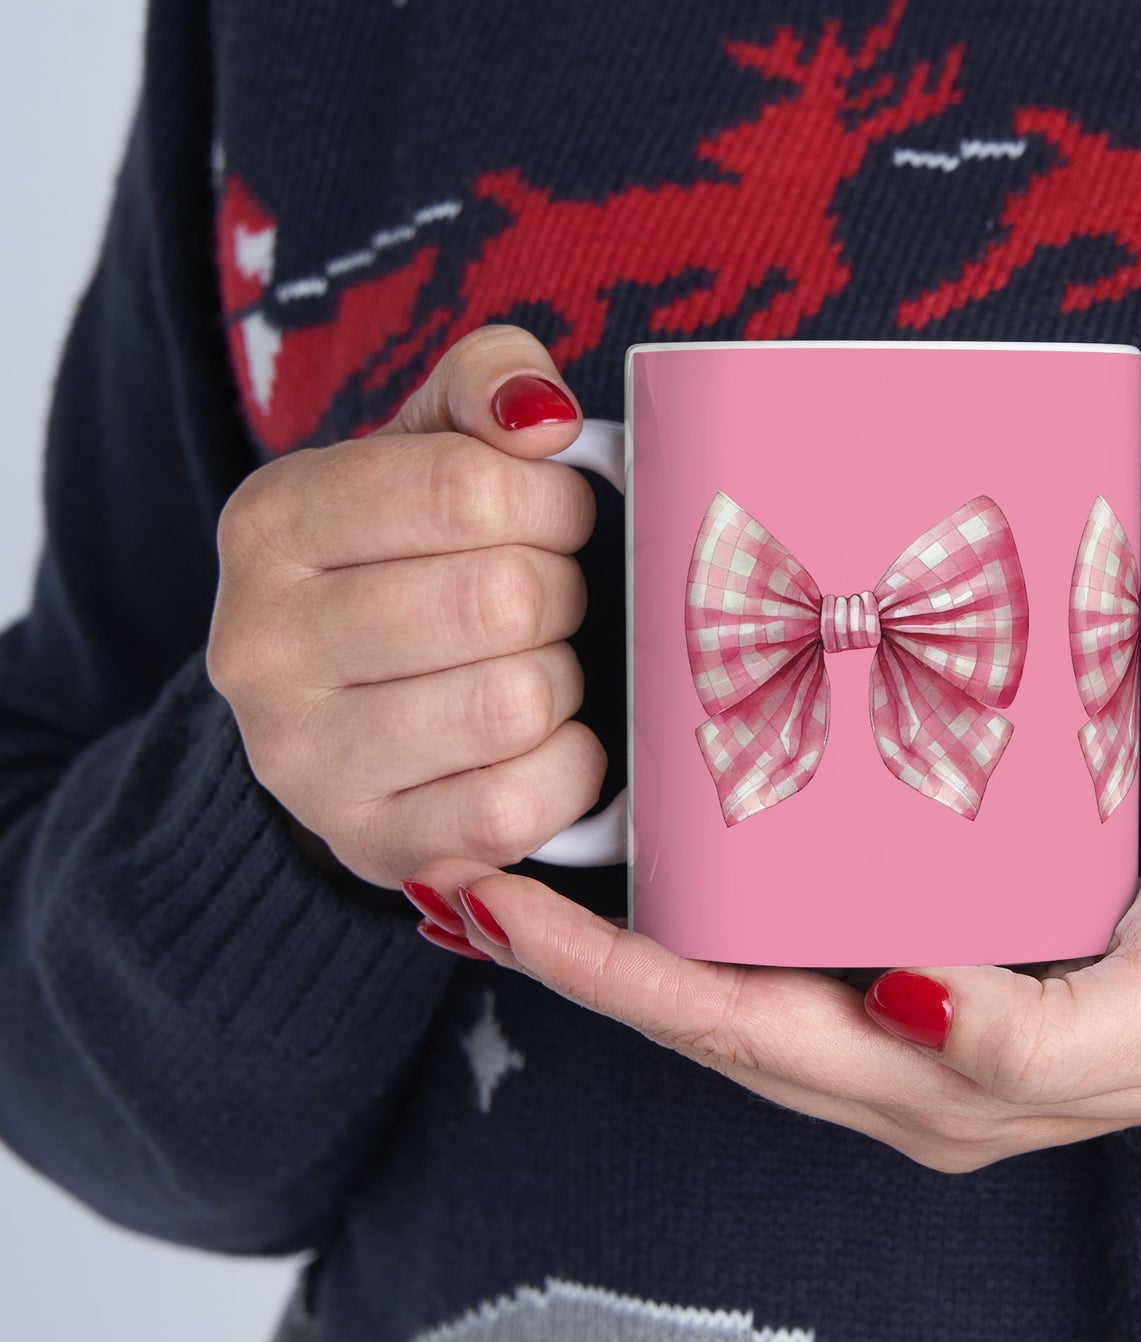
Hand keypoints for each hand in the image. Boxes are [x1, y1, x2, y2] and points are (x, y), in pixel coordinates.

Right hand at [207, 325, 604, 888]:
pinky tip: (548, 742)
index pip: (466, 488)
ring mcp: (302, 760)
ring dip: (562, 681)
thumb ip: (486, 384)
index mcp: (271, 522)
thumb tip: (542, 416)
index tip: (558, 519)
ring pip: (513, 703)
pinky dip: (567, 769)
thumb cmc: (409, 562)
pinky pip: (513, 807)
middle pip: (500, 600)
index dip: (553, 503)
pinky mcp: (368, 845)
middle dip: (561, 594)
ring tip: (538, 666)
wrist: (345, 710)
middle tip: (549, 601)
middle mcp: (260, 644)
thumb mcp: (428, 447)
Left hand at [405, 826, 1140, 1170]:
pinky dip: (717, 886)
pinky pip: (795, 921)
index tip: (491, 905)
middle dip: (574, 950)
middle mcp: (896, 1050)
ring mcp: (908, 996)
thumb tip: (903, 1000)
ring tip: (537, 846)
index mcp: (931, 1084)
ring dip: (630, 920)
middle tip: (468, 864)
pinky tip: (684, 831)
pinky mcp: (936, 932)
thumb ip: (1031, 1040)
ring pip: (735, 964)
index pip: (726, 1029)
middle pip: (700, 1002)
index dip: (602, 974)